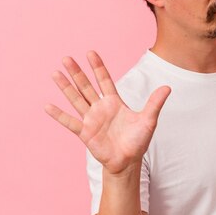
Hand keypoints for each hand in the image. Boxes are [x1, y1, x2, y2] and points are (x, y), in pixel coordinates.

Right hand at [45, 51, 170, 174]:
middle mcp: (100, 108)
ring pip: (76, 99)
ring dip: (66, 87)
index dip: (98, 67)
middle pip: (86, 86)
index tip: (90, 52)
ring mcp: (91, 119)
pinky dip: (59, 115)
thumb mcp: (148, 120)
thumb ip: (155, 103)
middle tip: (66, 58)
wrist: (128, 162)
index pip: (104, 80)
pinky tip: (48, 106)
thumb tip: (168, 87)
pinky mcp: (85, 133)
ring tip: (55, 73)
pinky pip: (70, 122)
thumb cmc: (138, 141)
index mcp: (114, 102)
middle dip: (77, 72)